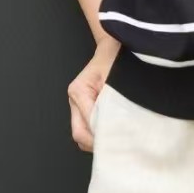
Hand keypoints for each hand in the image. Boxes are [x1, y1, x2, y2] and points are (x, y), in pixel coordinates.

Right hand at [68, 36, 120, 153]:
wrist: (115, 46)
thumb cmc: (116, 58)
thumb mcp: (116, 81)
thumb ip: (111, 105)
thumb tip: (113, 129)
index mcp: (79, 91)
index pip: (84, 127)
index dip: (101, 138)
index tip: (117, 143)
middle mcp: (75, 99)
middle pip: (79, 134)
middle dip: (98, 143)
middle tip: (118, 145)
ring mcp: (77, 103)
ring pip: (82, 133)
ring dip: (99, 139)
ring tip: (118, 138)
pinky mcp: (84, 106)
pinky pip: (88, 127)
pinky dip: (99, 133)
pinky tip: (114, 132)